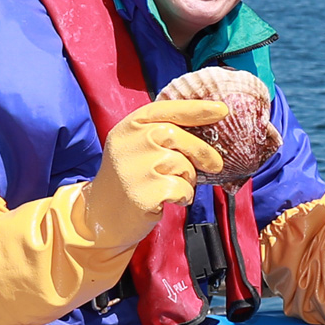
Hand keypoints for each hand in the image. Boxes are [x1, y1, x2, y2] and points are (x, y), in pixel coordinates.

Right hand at [83, 100, 225, 245]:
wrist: (101, 216)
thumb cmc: (130, 178)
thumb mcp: (137, 147)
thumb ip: (161, 134)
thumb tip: (207, 130)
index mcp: (129, 126)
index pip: (166, 109)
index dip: (196, 108)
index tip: (222, 110)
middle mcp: (130, 142)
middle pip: (178, 135)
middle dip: (202, 150)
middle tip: (215, 164)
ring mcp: (135, 168)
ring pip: (182, 164)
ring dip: (187, 178)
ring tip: (172, 186)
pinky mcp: (143, 193)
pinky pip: (182, 189)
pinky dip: (183, 196)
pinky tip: (168, 200)